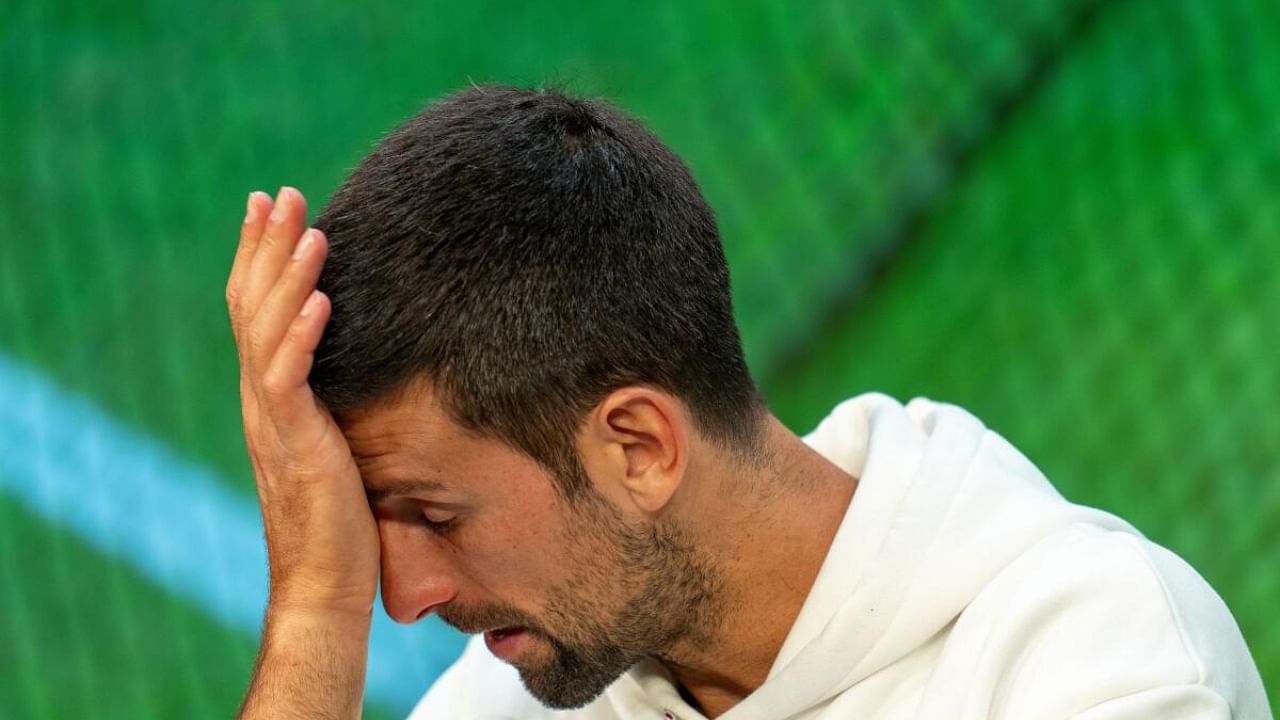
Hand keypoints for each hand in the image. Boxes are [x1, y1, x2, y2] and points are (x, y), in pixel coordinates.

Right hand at [226, 187, 379, 618]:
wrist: (324, 587)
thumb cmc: (340, 524)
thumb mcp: (337, 447)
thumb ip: (335, 405)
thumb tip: (364, 377)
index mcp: (270, 398)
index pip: (255, 314)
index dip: (259, 260)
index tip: (272, 211)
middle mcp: (262, 402)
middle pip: (252, 307)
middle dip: (265, 247)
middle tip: (279, 194)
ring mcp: (274, 423)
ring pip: (268, 332)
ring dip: (288, 276)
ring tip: (308, 228)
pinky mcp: (296, 446)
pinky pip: (292, 381)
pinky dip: (304, 337)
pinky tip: (323, 299)